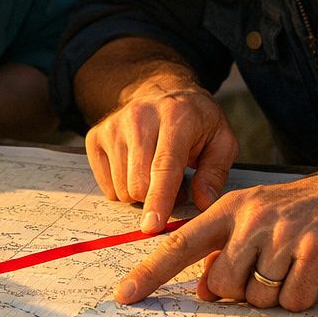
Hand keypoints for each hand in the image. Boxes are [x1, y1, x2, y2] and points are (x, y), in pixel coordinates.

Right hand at [86, 84, 237, 232]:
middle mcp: (139, 118)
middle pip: (138, 184)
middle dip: (157, 199)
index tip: (152, 226)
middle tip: (176, 184)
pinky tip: (137, 168)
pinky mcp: (95, 137)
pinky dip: (124, 187)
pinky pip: (107, 187)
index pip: (164, 166)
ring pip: (122, 189)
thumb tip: (203, 202)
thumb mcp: (221, 139)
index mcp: (175, 117)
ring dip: (142, 193)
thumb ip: (215, 172)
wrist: (161, 90)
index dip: (159, 199)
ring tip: (156, 173)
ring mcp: (113, 127)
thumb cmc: (195, 121)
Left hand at [113, 168, 317, 310]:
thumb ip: (225, 253)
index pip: (180, 243)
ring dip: (276, 294)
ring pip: (258, 297)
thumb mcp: (255, 223)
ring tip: (293, 266)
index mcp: (230, 209)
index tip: (125, 295)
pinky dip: (303, 296)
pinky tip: (313, 272)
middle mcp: (252, 218)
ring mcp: (283, 233)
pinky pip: (293, 300)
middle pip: (224, 284)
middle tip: (270, 269)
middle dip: (244, 290)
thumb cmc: (299, 214)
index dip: (151, 272)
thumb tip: (205, 290)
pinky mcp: (315, 250)